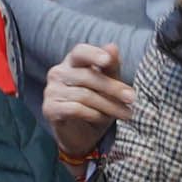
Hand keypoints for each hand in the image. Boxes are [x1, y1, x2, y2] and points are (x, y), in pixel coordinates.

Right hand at [39, 41, 135, 162]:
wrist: (82, 134)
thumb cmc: (97, 104)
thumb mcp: (108, 85)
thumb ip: (110, 66)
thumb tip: (113, 46)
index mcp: (72, 62)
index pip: (80, 52)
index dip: (94, 54)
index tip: (108, 61)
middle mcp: (58, 73)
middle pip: (87, 76)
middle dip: (113, 88)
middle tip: (132, 98)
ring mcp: (51, 91)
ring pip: (84, 95)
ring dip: (108, 106)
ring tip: (125, 113)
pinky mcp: (49, 109)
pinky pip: (74, 109)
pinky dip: (93, 114)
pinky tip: (102, 119)